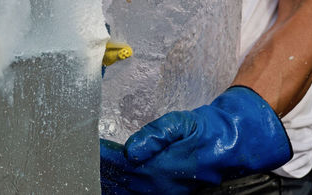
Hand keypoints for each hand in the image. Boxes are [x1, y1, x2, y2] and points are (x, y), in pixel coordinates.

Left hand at [100, 86, 291, 193]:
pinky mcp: (167, 193)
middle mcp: (159, 184)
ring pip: (126, 190)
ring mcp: (163, 192)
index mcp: (161, 166)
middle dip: (101, 169)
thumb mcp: (184, 123)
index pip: (122, 162)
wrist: (229, 144)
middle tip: (82, 158)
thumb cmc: (207, 130)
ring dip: (107, 181)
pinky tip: (112, 183)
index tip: (88, 146)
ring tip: (91, 171)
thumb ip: (156, 135)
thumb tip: (131, 150)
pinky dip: (120, 188)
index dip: (103, 155)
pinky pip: (136, 193)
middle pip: (120, 179)